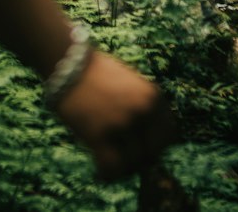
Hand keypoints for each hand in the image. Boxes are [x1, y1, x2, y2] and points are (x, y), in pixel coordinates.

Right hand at [53, 50, 176, 180]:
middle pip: (152, 153)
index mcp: (153, 96)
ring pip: (132, 164)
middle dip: (140, 160)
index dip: (156, 146)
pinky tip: (99, 170)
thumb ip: (143, 107)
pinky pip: (111, 168)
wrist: (68, 62)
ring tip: (110, 163)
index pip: (169, 135)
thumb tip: (149, 141)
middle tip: (124, 158)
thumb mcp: (130, 83)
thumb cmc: (97, 72)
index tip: (143, 148)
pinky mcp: (99, 135)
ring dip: (122, 168)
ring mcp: (121, 123)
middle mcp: (142, 110)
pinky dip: (106, 173)